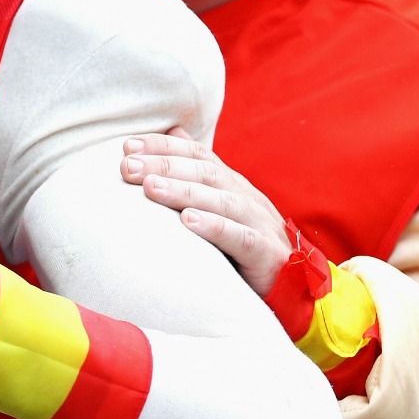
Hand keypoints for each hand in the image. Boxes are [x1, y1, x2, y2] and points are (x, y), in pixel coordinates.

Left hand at [122, 129, 287, 295]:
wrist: (291, 287)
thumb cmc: (243, 244)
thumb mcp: (218, 206)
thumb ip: (196, 174)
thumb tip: (172, 131)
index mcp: (232, 183)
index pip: (197, 154)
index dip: (163, 147)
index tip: (127, 146)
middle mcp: (246, 196)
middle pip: (205, 172)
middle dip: (165, 166)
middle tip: (127, 167)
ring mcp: (259, 222)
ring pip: (221, 200)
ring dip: (184, 191)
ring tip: (150, 187)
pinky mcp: (267, 253)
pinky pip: (242, 238)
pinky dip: (215, 227)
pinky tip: (189, 222)